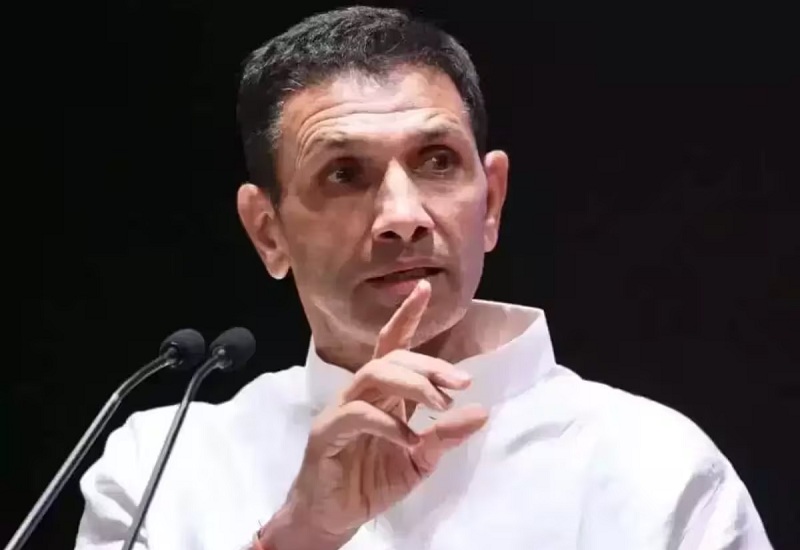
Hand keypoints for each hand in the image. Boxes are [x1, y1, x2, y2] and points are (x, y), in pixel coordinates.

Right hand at [259, 280, 488, 549]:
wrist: (333, 517)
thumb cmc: (371, 483)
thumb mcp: (419, 461)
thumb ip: (445, 436)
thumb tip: (481, 411)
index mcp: (382, 394)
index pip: (393, 346)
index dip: (407, 316)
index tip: (424, 288)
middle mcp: (360, 393)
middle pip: (390, 359)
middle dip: (428, 364)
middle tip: (461, 382)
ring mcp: (341, 410)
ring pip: (373, 376)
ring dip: (411, 384)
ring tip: (440, 404)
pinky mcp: (327, 433)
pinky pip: (357, 414)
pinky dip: (388, 423)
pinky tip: (409, 438)